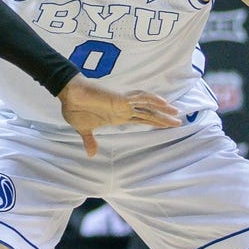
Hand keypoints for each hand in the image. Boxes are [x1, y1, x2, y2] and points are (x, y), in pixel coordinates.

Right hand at [57, 74, 180, 156]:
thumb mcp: (84, 129)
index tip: (166, 126)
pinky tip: (163, 102)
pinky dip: (152, 99)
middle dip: (164, 118)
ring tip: (176, 112)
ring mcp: (124, 102)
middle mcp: (124, 109)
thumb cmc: (76, 109)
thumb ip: (90, 141)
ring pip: (148, 105)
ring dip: (162, 109)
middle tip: (178, 122)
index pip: (141, 119)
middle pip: (149, 113)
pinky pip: (140, 97)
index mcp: (118, 116)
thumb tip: (90, 154)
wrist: (70, 95)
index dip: (154, 122)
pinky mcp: (121, 97)